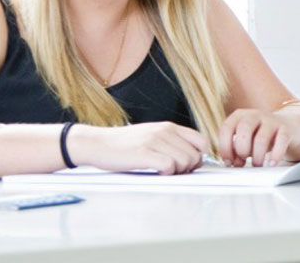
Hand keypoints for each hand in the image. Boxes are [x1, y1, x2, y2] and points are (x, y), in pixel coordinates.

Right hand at [70, 122, 210, 174]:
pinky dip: (166, 174)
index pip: (201, 140)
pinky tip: (157, 174)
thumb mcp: (152, 135)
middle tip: (174, 173)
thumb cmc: (125, 144)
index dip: (200, 156)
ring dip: (177, 172)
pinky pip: (169, 166)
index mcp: (169, 126)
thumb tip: (193, 157)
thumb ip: (172, 142)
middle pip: (195, 155)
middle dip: (188, 169)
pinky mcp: (144, 153)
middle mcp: (165, 131)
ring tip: (164, 173)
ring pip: (184, 161)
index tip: (190, 165)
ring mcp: (154, 141)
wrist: (98, 143)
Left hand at [217, 109, 294, 166]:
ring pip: (261, 138)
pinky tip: (271, 164)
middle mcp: (255, 114)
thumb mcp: (245, 139)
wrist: (286, 125)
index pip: (227, 128)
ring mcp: (271, 120)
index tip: (228, 161)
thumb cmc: (260, 134)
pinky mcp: (285, 128)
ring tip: (257, 165)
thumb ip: (236, 149)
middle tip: (244, 160)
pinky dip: (275, 155)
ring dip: (257, 156)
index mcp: (240, 115)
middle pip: (244, 129)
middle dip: (242, 149)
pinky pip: (281, 141)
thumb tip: (233, 162)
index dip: (225, 147)